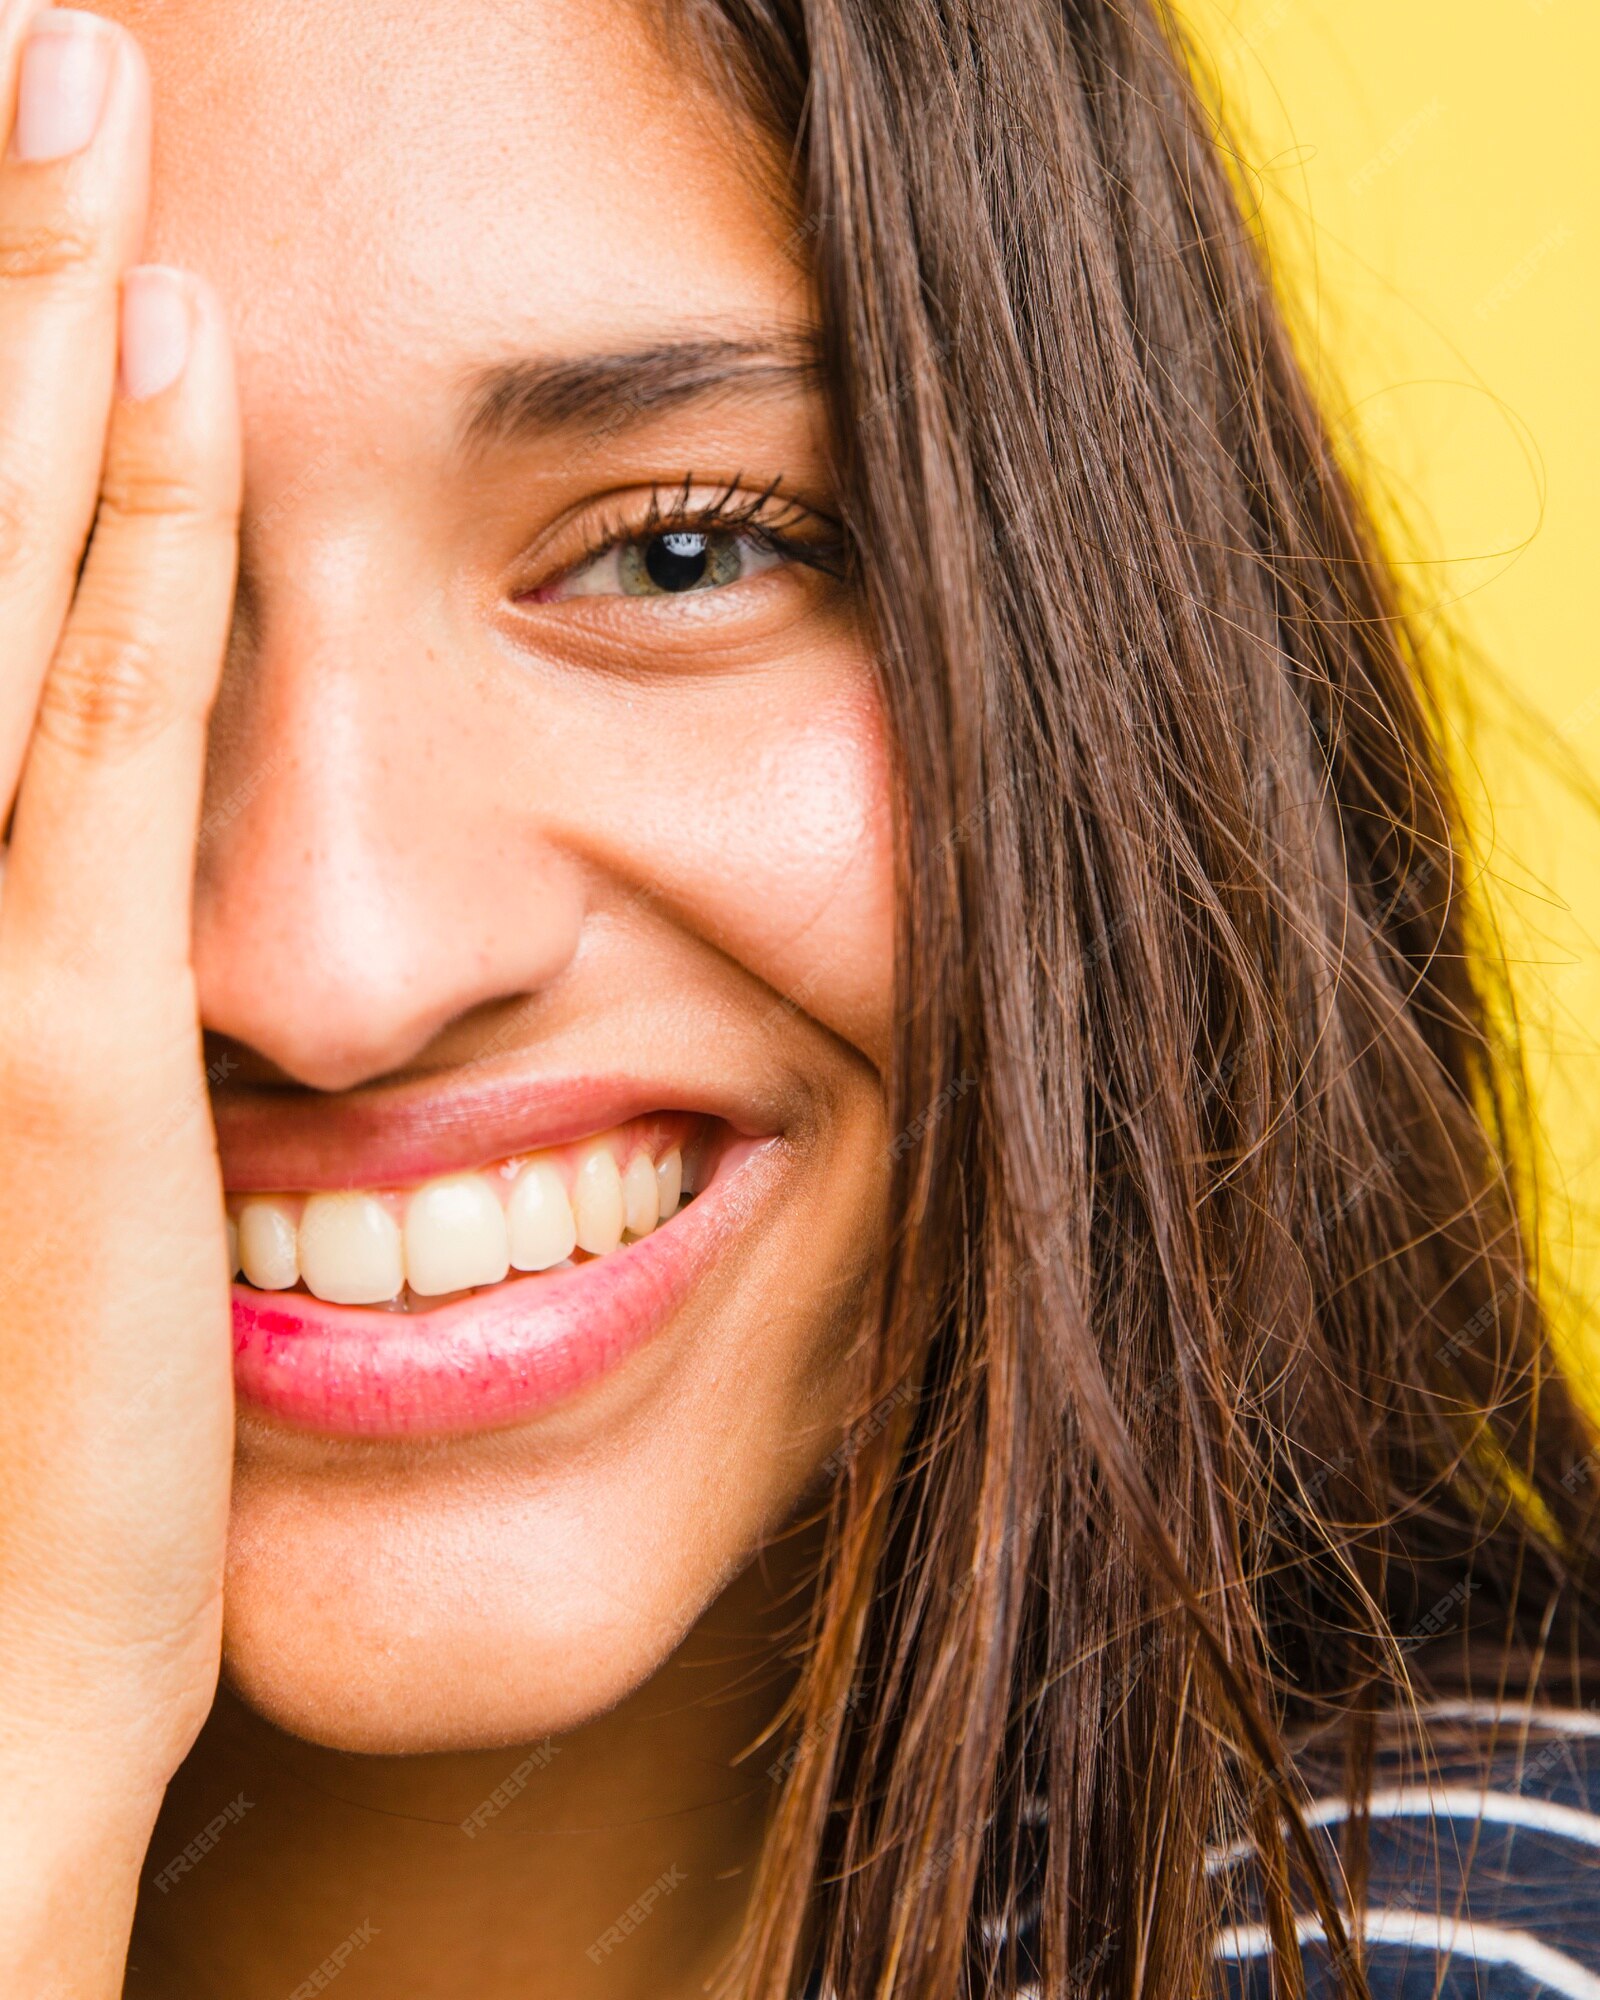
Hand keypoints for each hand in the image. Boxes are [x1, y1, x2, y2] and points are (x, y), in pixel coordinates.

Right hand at [0, 2, 240, 1979]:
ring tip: (69, 87)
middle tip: (30, 40)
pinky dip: (114, 530)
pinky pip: (90, 728)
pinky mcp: (49, 1040)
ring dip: (16, 315)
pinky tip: (164, 349)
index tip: (18, 223)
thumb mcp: (24, 1165)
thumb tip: (74, 805)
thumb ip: (42, 965)